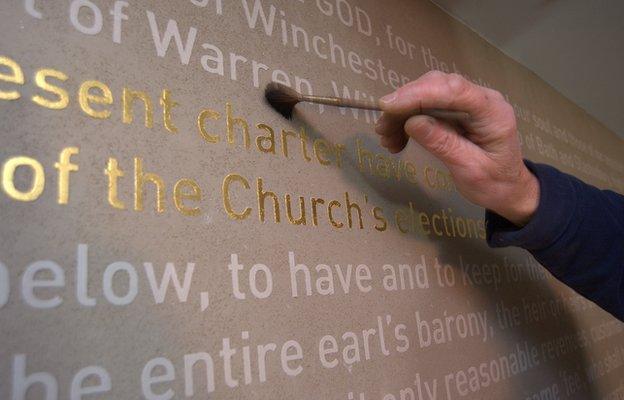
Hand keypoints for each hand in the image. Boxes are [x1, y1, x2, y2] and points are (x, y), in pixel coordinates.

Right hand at [375, 71, 538, 225]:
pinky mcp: (456, 109)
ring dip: (402, 113)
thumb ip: (444, 144)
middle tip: (382, 129)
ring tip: (386, 139)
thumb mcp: (470, 170)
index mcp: (492, 111)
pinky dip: (407, 119)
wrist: (509, 189)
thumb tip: (412, 122)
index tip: (388, 106)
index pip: (454, 90)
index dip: (419, 94)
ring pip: (427, 93)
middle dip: (404, 104)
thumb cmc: (495, 183)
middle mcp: (481, 98)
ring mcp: (468, 102)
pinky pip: (427, 105)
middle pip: (437, 86)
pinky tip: (396, 138)